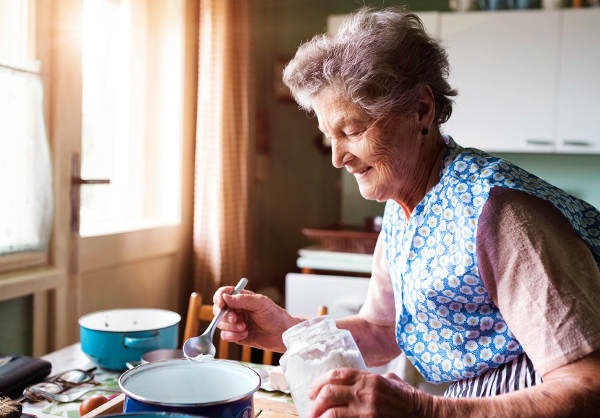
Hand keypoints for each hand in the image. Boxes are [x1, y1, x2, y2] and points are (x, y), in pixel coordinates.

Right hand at [213, 287, 300, 351]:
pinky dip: (232, 336)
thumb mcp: (260, 303)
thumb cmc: (274, 315)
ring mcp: (235, 323)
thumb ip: (242, 299)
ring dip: (231, 327)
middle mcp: (236, 309)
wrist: (282, 334)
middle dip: (226, 316)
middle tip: (237, 319)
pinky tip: (245, 334)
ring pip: (220, 324)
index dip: (219, 297)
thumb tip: (225, 297)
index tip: (222, 304)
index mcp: (241, 298)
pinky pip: (225, 336)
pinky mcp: (236, 335)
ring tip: (245, 328)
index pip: (223, 294)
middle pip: (218, 310)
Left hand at [307, 368, 432, 417]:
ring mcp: (367, 411)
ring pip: (332, 413)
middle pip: (329, 393)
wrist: (425, 415)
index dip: (320, 382)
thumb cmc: (408, 399)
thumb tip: (355, 381)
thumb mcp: (390, 381)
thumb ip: (372, 379)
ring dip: (320, 416)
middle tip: (311, 408)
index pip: (337, 375)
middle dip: (316, 402)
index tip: (312, 390)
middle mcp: (366, 393)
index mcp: (369, 379)